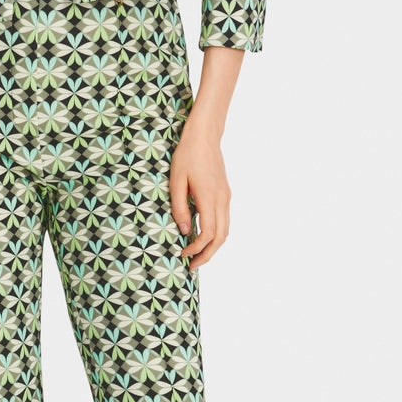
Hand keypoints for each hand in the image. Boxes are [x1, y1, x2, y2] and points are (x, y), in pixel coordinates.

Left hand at [169, 111, 231, 269]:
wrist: (204, 136)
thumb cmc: (187, 155)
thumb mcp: (176, 181)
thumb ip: (180, 207)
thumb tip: (184, 231)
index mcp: (209, 197)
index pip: (207, 233)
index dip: (196, 248)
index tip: (182, 254)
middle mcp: (222, 199)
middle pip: (221, 237)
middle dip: (207, 255)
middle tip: (192, 266)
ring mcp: (226, 197)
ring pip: (225, 230)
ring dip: (213, 246)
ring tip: (198, 255)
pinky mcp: (225, 194)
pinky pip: (224, 220)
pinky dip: (216, 234)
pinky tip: (202, 236)